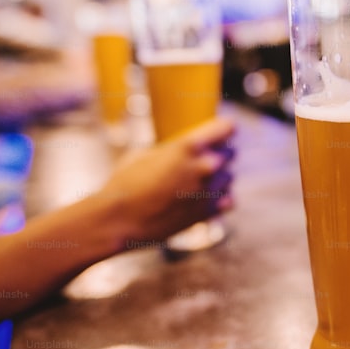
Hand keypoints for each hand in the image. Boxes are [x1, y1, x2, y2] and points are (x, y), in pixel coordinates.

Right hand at [99, 117, 234, 244]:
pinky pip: (228, 201)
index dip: (223, 130)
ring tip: (200, 181)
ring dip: (219, 177)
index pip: (227, 128)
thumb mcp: (143, 154)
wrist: (118, 220)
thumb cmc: (124, 184)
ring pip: (230, 178)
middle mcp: (204, 167)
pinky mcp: (206, 213)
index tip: (219, 133)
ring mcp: (207, 191)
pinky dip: (220, 199)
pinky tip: (205, 198)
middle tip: (204, 158)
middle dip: (220, 153)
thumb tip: (176, 150)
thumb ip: (169, 150)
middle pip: (231, 153)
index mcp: (188, 146)